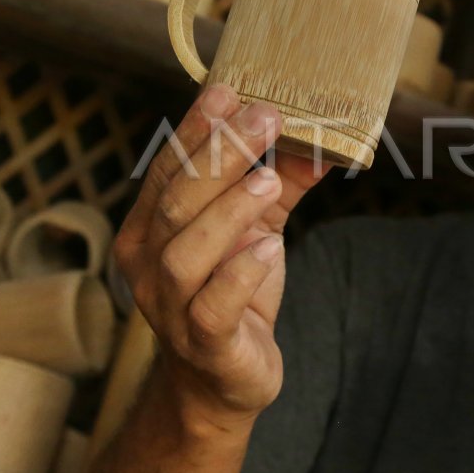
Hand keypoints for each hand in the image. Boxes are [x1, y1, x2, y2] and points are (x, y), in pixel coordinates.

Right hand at [113, 83, 330, 426]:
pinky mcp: (204, 344)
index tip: (231, 89)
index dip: (197, 128)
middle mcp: (149, 263)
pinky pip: (213, 307)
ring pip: (186, 253)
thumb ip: (283, 182)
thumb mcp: (257, 229)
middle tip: (265, 117)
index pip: (168, 167)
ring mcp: (170, 307)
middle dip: (220, 154)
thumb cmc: (233, 293)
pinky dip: (240, 273)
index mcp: (152, 226)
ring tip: (268, 180)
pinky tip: (269, 246)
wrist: (221, 383)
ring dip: (228, 211)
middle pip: (176, 200)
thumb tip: (324, 137)